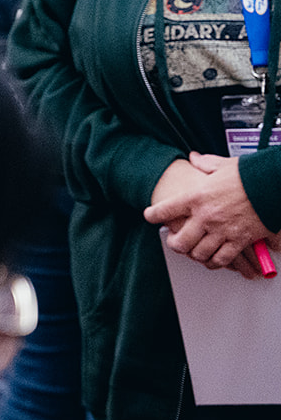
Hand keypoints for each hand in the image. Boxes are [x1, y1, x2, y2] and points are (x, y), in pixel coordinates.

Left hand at [146, 152, 274, 273]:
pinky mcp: (240, 240)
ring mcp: (222, 230)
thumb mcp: (222, 164)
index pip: (165, 210)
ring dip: (196, 254)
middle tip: (176, 242)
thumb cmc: (250, 174)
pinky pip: (223, 258)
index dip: (154, 214)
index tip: (150, 216)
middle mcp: (205, 216)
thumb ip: (205, 163)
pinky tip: (215, 259)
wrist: (273, 183)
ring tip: (195, 252)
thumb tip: (195, 158)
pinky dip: (217, 262)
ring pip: (200, 253)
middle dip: (175, 244)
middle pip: (180, 241)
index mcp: (196, 197)